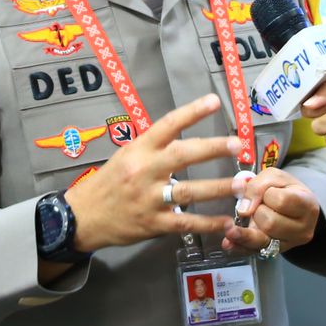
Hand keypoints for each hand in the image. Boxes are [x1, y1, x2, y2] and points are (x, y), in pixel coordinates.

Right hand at [64, 94, 240, 251]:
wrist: (83, 216)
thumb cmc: (109, 183)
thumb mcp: (126, 156)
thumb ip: (153, 148)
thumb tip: (184, 136)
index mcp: (138, 149)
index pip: (167, 125)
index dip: (192, 112)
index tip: (215, 101)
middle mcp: (144, 171)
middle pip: (183, 155)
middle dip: (213, 149)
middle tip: (237, 145)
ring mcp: (149, 198)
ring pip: (189, 191)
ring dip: (218, 187)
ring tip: (242, 184)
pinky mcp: (153, 223)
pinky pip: (186, 223)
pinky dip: (208, 223)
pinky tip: (226, 222)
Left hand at [220, 168, 319, 254]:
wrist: (289, 205)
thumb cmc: (283, 189)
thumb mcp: (274, 177)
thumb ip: (258, 186)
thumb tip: (244, 209)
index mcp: (307, 205)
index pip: (281, 201)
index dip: (268, 194)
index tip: (268, 192)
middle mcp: (303, 229)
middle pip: (270, 223)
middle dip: (258, 211)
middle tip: (261, 205)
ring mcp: (290, 244)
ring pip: (261, 240)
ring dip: (248, 226)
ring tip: (245, 218)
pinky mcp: (274, 252)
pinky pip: (252, 252)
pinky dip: (238, 246)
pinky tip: (228, 242)